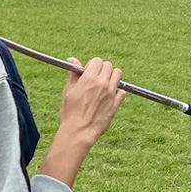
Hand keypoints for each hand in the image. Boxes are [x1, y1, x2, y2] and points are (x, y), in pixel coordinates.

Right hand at [39, 57, 125, 188]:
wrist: (79, 132)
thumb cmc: (70, 112)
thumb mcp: (68, 90)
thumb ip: (73, 74)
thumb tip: (73, 60)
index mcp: (89, 78)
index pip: (97, 61)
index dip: (92, 65)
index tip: (89, 72)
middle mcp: (102, 83)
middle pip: (109, 66)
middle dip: (102, 69)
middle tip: (96, 78)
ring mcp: (111, 93)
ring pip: (118, 75)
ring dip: (112, 77)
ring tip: (104, 85)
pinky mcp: (116, 104)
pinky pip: (122, 92)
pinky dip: (117, 92)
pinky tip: (108, 97)